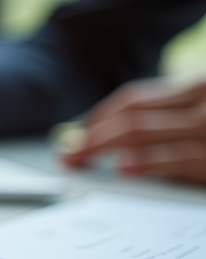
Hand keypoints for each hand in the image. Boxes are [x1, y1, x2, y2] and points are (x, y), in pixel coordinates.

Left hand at [61, 77, 205, 183]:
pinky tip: (124, 168)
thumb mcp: (201, 119)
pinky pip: (180, 157)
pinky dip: (148, 161)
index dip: (98, 119)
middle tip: (67, 156)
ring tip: (79, 162)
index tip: (76, 137)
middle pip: (130, 114)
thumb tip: (111, 139)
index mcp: (196, 89)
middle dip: (92, 136)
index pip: (134, 99)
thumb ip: (169, 121)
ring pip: (142, 130)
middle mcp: (202, 100)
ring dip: (102, 146)